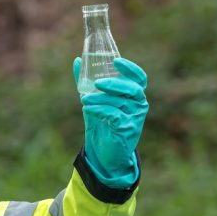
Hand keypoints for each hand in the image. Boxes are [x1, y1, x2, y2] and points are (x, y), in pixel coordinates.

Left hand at [73, 57, 148, 187]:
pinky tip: (88, 109)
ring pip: (120, 102)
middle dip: (114, 83)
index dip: (131, 68)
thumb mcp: (95, 100)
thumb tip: (77, 61)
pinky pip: (114, 115)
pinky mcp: (127, 129)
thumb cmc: (102, 123)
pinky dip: (100, 110)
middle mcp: (138, 105)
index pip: (140, 78)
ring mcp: (135, 118)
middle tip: (98, 83)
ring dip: (101, 99)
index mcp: (134, 95)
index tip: (116, 61)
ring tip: (84, 99)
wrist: (104, 154)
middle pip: (132, 88)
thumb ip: (86, 82)